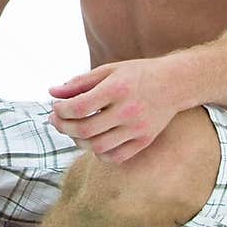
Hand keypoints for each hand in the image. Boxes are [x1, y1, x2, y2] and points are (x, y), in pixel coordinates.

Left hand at [46, 57, 179, 163]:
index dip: (61, 110)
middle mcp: (127, 110)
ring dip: (78, 141)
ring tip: (72, 130)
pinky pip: (116, 157)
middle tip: (55, 120)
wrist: (174, 83)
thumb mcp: (107, 70)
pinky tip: (93, 141)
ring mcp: (137, 129)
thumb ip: (79, 82)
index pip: (80, 106)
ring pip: (98, 147)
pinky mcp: (144, 141)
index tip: (55, 107)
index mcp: (116, 88)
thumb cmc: (137, 74)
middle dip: (64, 127)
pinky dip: (99, 153)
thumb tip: (52, 92)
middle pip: (86, 130)